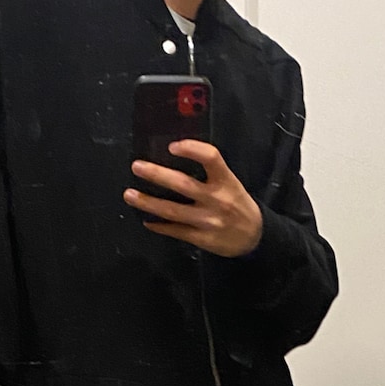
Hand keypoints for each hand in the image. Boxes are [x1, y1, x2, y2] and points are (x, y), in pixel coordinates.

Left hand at [124, 141, 262, 257]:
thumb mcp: (231, 183)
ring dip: (148, 202)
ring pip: (172, 211)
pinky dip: (159, 226)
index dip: (191, 149)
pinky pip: (175, 231)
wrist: (255, 237)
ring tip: (129, 195)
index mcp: (226, 181)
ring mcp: (207, 221)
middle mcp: (216, 200)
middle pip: (183, 185)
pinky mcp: (201, 239)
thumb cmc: (238, 204)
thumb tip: (174, 159)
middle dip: (157, 175)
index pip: (211, 158)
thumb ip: (209, 173)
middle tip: (137, 166)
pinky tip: (146, 219)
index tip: (172, 146)